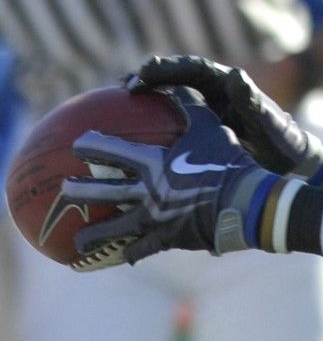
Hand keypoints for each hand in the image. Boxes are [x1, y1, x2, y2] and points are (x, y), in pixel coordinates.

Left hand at [62, 87, 282, 264]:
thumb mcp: (209, 127)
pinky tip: (122, 257)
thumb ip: (188, 106)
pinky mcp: (167, 238)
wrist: (243, 200)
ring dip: (94, 235)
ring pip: (116, 229)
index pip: (113, 152)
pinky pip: (143, 249)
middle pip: (105, 192)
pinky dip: (132, 253)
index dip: (92, 146)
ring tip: (78, 242)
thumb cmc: (227, 159)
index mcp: (153, 164)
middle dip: (80, 190)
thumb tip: (174, 83)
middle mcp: (147, 192)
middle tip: (62, 190)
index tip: (76, 144)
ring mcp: (155, 218)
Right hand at [130, 55, 322, 184]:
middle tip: (122, 88)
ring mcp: (207, 115)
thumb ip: (253, 101)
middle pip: (175, 81)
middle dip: (148, 80)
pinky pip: (172, 128)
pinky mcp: (202, 136)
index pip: (194, 70)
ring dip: (145, 104)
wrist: (294, 166)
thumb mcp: (270, 123)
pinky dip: (153, 131)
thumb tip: (237, 75)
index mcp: (229, 88)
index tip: (145, 72)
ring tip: (113, 108)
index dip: (169, 68)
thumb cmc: (284, 144)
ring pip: (169, 103)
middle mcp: (215, 97)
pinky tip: (129, 146)